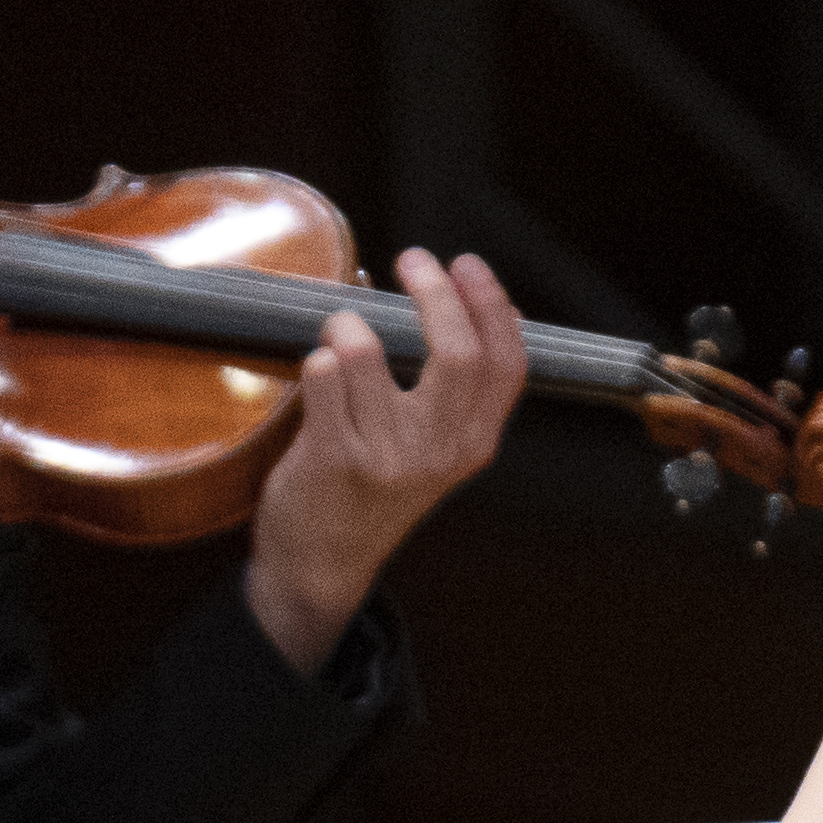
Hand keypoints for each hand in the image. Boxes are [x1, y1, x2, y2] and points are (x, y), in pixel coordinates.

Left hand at [248, 247, 530, 664]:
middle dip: (433, 291)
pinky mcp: (334, 457)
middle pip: (455, 351)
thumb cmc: (375, 490)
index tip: (467, 264)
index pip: (506, 364)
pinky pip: (323, 373)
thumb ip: (460, 389)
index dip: (492, 304)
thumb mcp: (438, 448)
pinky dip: (316, 357)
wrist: (322, 563)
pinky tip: (318, 373)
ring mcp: (387, 457)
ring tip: (341, 331)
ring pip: (367, 351)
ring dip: (347, 323)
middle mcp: (439, 452)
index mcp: (473, 444)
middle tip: (413, 259)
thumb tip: (480, 304)